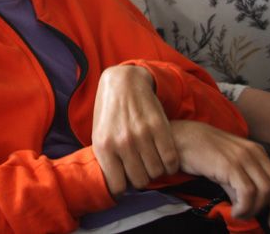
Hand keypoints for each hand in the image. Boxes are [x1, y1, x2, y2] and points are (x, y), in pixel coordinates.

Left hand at [91, 66, 178, 196]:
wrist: (123, 82)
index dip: (124, 187)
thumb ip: (106, 159)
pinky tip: (166, 159)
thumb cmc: (109, 112)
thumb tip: (115, 183)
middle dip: (142, 178)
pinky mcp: (158, 126)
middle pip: (140, 181)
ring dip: (157, 171)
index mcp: (104, 147)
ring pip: (156, 172)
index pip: (117, 186)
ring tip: (153, 162)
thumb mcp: (99, 135)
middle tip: (142, 169)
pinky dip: (171, 165)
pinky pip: (170, 160)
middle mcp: (122, 142)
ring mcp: (141, 134)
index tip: (127, 181)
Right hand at [170, 120, 269, 231]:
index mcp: (256, 151)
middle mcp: (254, 152)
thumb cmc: (199, 151)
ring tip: (238, 213)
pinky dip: (244, 208)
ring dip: (253, 209)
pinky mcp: (230, 165)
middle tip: (251, 217)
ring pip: (264, 192)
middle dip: (269, 209)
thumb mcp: (226, 164)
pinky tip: (233, 211)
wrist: (179, 137)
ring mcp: (242, 157)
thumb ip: (239, 182)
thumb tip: (246, 205)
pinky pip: (248, 193)